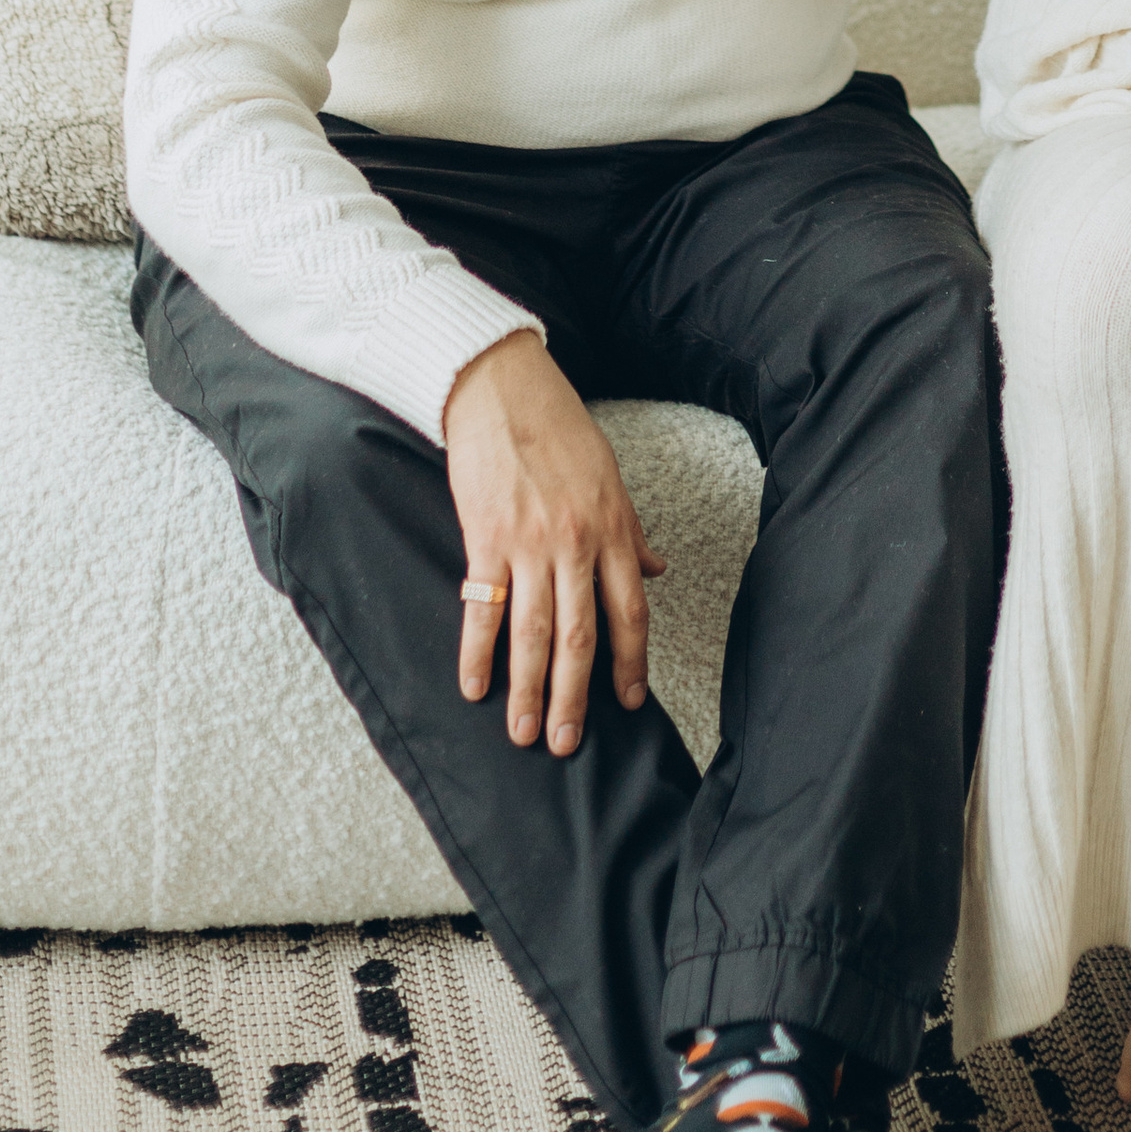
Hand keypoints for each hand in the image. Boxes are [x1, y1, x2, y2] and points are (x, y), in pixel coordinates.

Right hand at [443, 332, 665, 752]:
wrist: (501, 388)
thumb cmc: (558, 427)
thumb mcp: (610, 475)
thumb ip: (631, 531)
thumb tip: (655, 571)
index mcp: (613, 528)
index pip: (629, 611)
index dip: (630, 662)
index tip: (628, 701)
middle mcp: (576, 543)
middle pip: (581, 636)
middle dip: (576, 697)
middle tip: (568, 743)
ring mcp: (529, 544)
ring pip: (534, 634)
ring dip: (530, 691)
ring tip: (524, 732)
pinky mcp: (485, 538)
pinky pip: (482, 608)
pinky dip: (478, 653)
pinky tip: (475, 687)